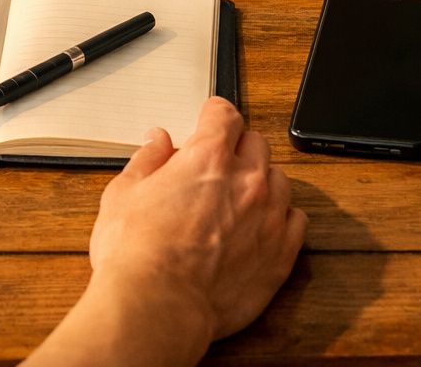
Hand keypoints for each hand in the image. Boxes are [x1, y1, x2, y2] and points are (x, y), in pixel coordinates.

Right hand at [24, 98, 305, 366]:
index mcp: (208, 158)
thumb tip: (158, 141)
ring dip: (262, 181)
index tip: (210, 118)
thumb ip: (147, 160)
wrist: (158, 305)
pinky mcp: (280, 256)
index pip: (225, 115)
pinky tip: (262, 226)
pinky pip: (296, 221)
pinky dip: (281, 218)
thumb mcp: (123, 194)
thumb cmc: (135, 253)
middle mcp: (246, 181)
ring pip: (280, 180)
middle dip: (237, 146)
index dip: (215, 113)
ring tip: (240, 197)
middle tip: (218, 162)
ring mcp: (269, 218)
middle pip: (256, 143)